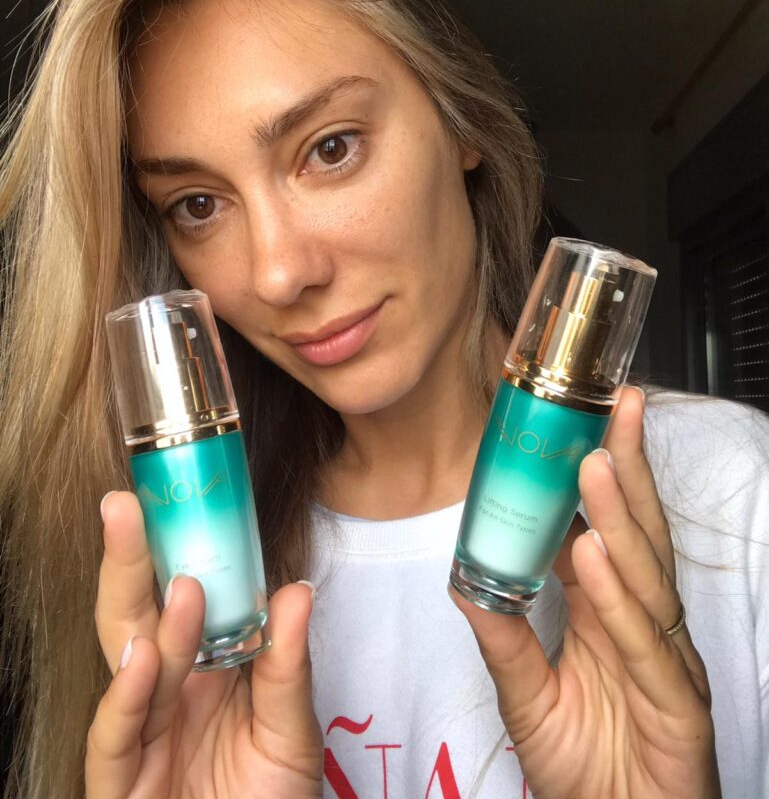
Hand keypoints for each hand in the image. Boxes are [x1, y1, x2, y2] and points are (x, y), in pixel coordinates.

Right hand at [86, 492, 322, 797]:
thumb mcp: (291, 731)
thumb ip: (289, 664)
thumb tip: (296, 589)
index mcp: (201, 668)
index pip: (177, 599)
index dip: (170, 549)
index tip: (174, 498)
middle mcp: (164, 692)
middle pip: (136, 616)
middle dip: (129, 560)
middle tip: (126, 504)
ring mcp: (139, 735)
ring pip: (128, 667)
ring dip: (151, 623)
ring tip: (182, 587)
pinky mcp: (122, 785)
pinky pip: (116, 738)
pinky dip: (127, 698)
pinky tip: (145, 659)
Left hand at [451, 386, 720, 798]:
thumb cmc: (585, 768)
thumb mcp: (529, 696)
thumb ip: (503, 638)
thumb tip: (463, 581)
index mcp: (612, 615)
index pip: (612, 530)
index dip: (605, 475)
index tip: (588, 420)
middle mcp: (645, 627)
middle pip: (640, 535)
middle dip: (629, 468)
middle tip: (614, 407)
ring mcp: (666, 663)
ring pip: (645, 580)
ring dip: (620, 518)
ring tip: (595, 464)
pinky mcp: (679, 709)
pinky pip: (644, 647)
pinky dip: (617, 601)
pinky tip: (595, 558)